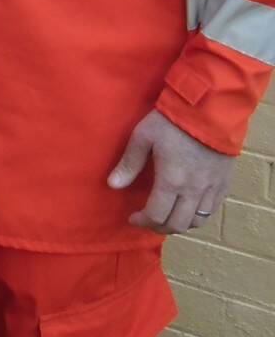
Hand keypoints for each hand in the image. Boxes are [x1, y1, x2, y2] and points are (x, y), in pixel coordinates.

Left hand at [107, 109, 234, 233]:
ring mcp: (211, 189)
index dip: (142, 221)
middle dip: (159, 227)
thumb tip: (112, 185)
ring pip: (196, 222)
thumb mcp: (143, 137)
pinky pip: (212, 211)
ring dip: (179, 224)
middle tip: (148, 220)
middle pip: (177, 225)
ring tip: (167, 215)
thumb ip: (129, 163)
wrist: (208, 109)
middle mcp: (193, 191)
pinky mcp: (224, 184)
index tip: (133, 217)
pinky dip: (197, 216)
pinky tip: (187, 208)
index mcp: (172, 181)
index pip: (156, 216)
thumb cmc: (171, 121)